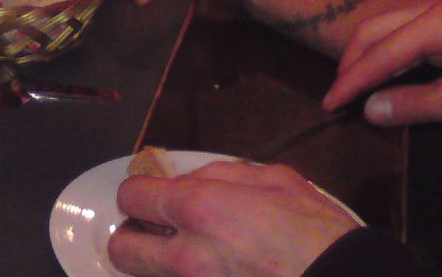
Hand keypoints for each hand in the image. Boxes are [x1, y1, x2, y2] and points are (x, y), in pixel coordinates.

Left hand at [110, 160, 359, 276]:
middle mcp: (186, 257)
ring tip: (195, 258)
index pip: (133, 197)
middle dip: (132, 238)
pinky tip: (222, 273)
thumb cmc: (318, 233)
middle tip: (156, 234)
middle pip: (123, 250)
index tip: (151, 197)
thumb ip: (221, 175)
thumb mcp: (275, 179)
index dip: (139, 194)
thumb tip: (188, 180)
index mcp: (199, 210)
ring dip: (161, 267)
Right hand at [322, 0, 441, 132]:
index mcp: (439, 22)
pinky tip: (372, 75)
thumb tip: (368, 111)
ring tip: (348, 88)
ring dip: (363, 57)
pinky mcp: (441, 22)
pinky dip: (380, 54)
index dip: (354, 80)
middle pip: (374, 31)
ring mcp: (436, 12)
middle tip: (335, 98)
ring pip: (382, 28)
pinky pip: (398, 33)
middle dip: (351, 65)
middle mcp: (432, 8)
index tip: (330, 103)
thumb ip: (414, 105)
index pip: (383, 51)